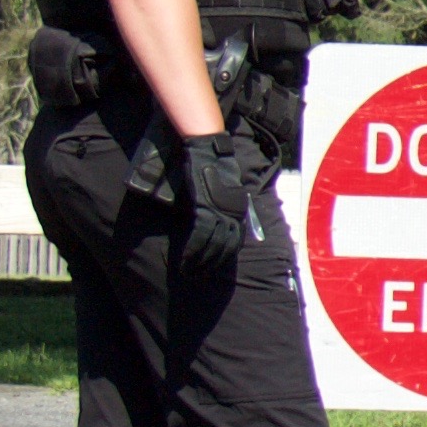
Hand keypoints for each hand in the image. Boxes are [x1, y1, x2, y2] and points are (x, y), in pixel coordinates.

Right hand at [172, 129, 284, 285]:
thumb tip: (220, 222)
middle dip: (212, 263)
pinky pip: (201, 235)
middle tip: (200, 275)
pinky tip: (187, 259)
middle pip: (225, 246)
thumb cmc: (215, 168)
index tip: (214, 266)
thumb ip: (225, 206)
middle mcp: (233, 212)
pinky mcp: (205, 207)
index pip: (236, 240)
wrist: (208, 151)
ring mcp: (220, 210)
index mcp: (239, 209)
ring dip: (201, 261)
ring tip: (190, 272)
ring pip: (213, 244)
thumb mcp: (226, 190)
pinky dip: (194, 249)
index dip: (225, 256)